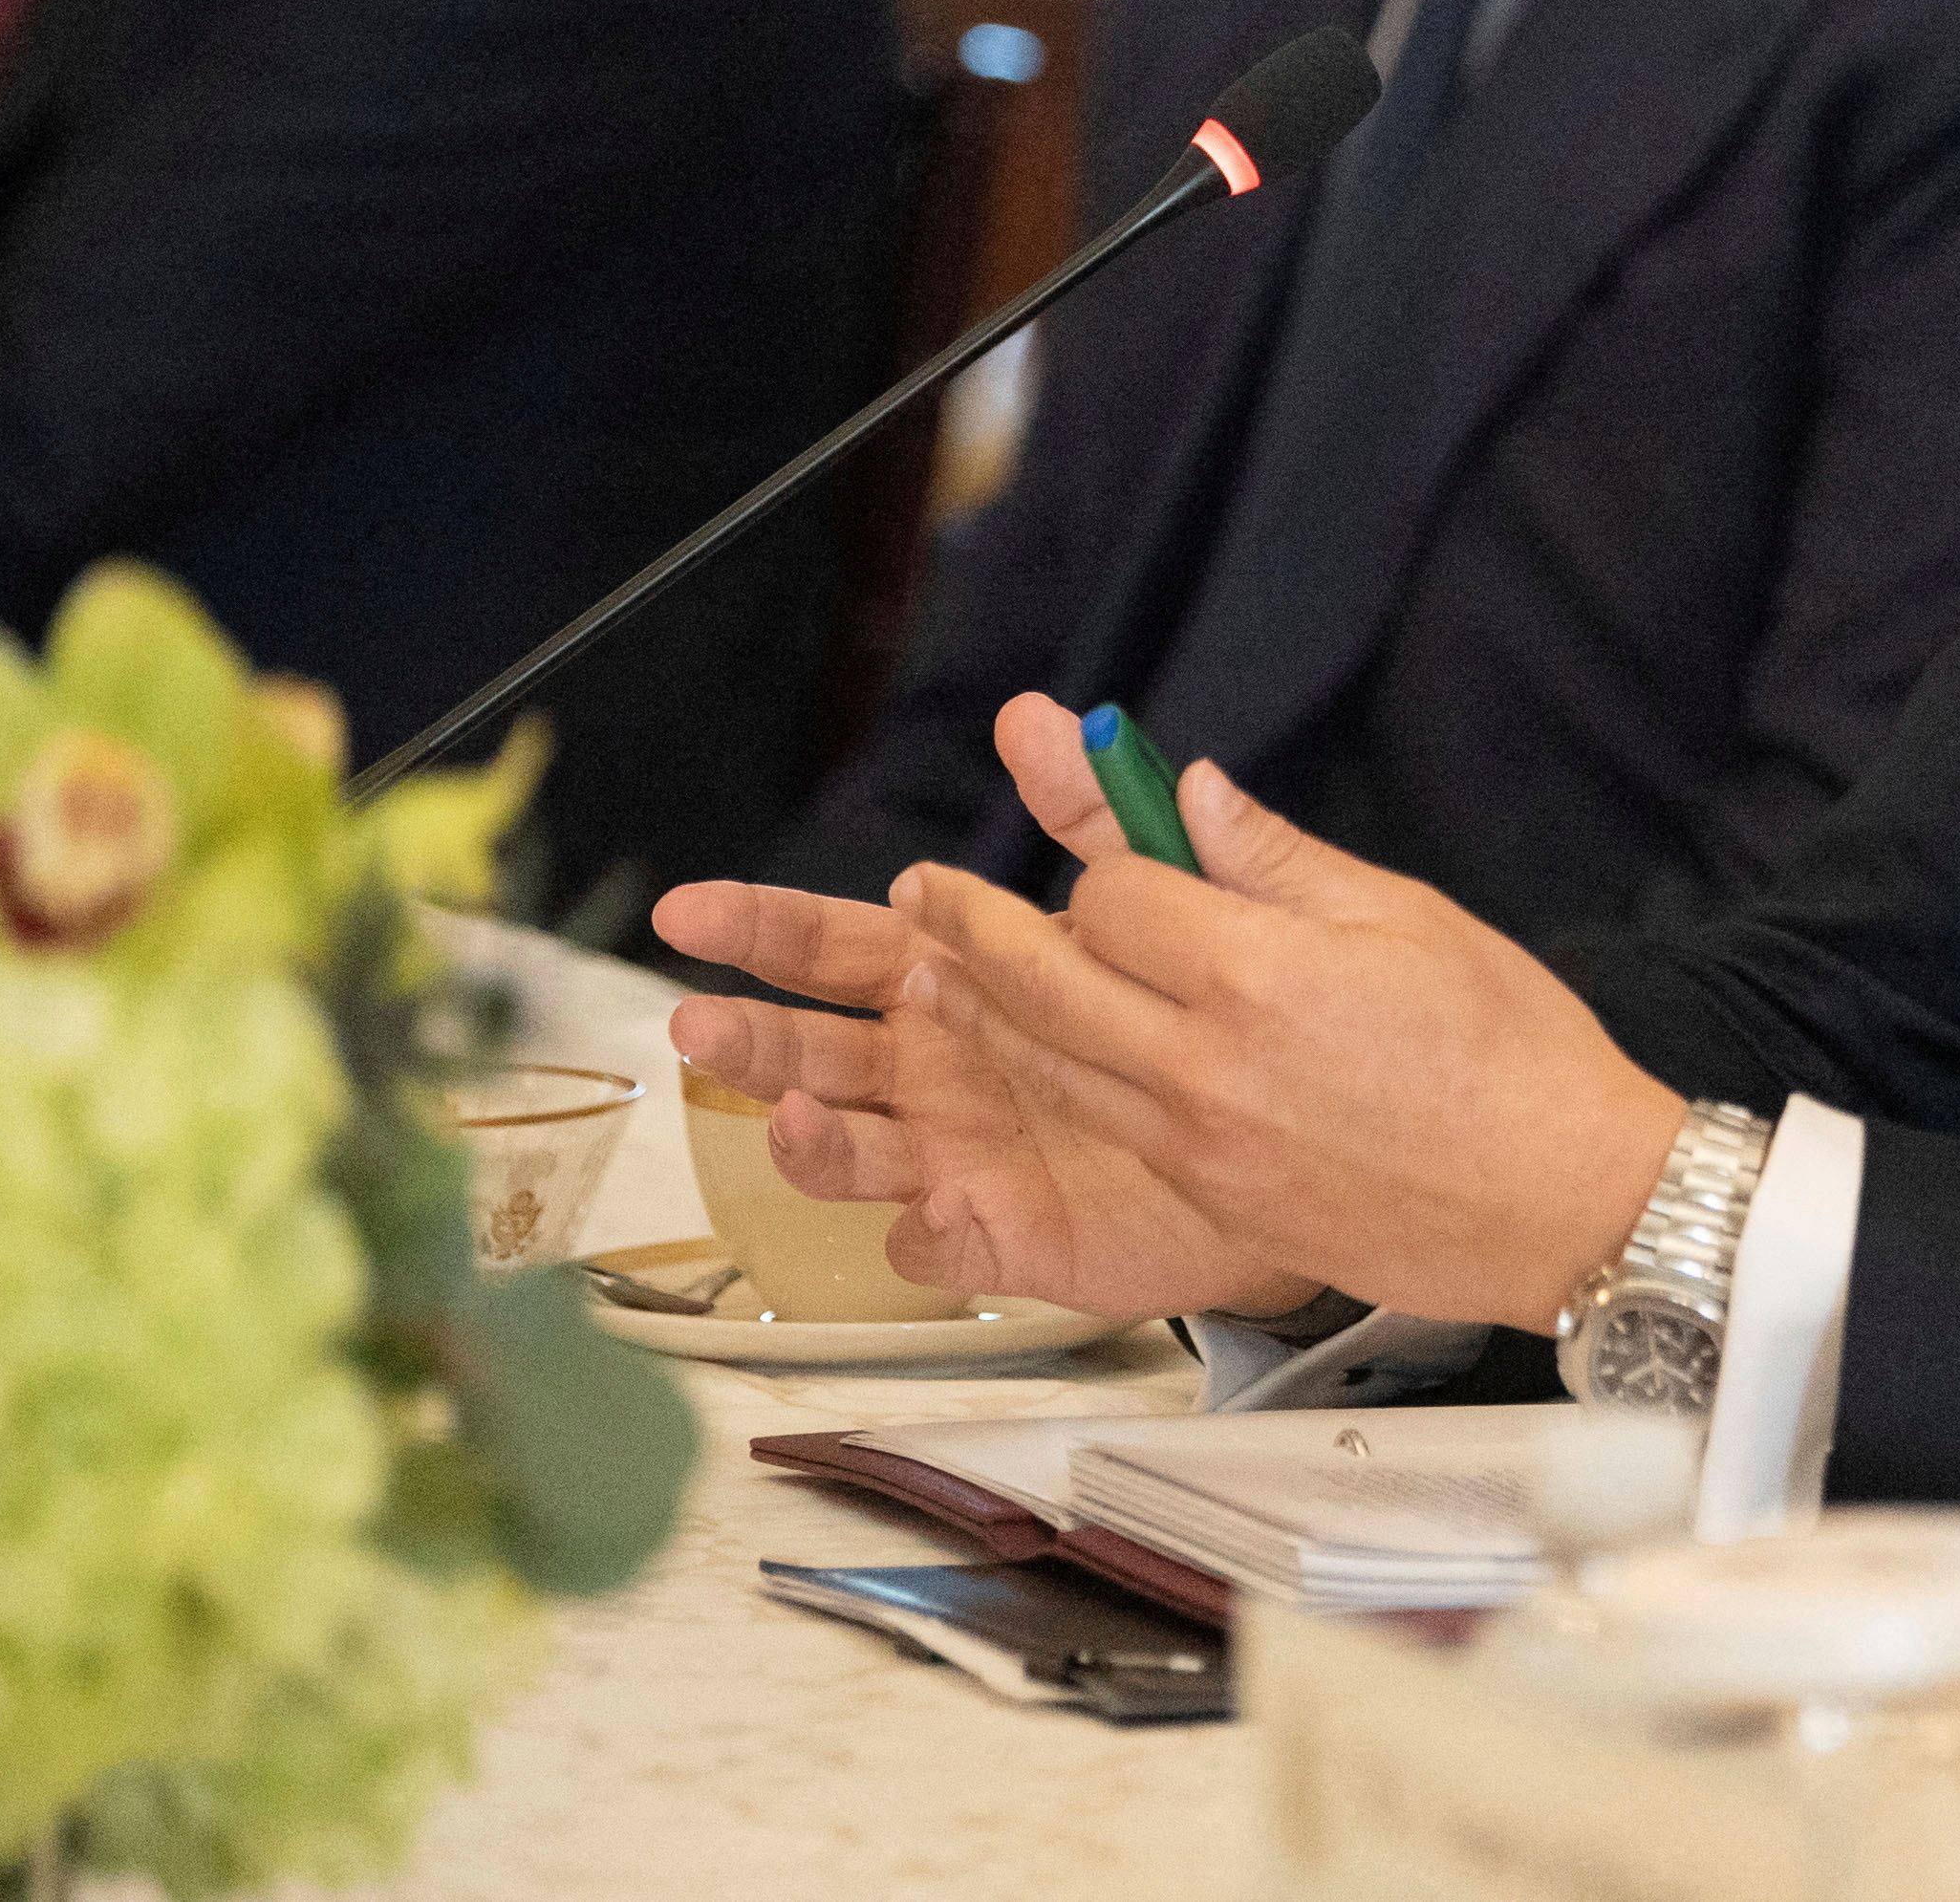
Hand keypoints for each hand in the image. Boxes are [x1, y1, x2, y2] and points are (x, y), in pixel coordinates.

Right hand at [651, 720, 1309, 1322]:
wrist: (1267, 1123)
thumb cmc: (1179, 1008)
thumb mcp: (1144, 896)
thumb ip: (1085, 812)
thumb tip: (1037, 715)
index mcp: (942, 980)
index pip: (831, 946)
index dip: (759, 927)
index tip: (692, 909)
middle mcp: (925, 1068)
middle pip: (810, 1051)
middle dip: (747, 1038)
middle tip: (695, 1022)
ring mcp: (948, 1152)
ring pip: (846, 1150)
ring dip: (806, 1136)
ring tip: (796, 1112)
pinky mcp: (994, 1230)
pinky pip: (932, 1245)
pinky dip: (917, 1233)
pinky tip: (928, 1209)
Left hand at [875, 703, 1690, 1334]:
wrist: (1561, 1201)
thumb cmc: (1511, 1055)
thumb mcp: (1405, 917)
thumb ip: (1278, 857)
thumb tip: (1194, 790)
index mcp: (1255, 974)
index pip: (1111, 896)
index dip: (1103, 864)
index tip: (1114, 853)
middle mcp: (1202, 1065)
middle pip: (1041, 983)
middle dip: (971, 931)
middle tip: (926, 896)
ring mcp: (1197, 1146)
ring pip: (1049, 1067)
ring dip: (983, 1014)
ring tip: (936, 976)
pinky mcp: (1210, 1203)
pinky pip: (1104, 1131)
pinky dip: (1056, 1085)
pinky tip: (1044, 1063)